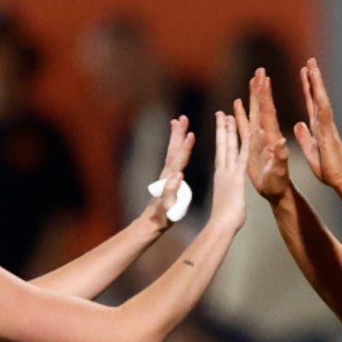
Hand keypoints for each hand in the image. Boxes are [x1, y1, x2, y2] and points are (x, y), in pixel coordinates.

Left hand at [142, 116, 194, 230]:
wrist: (151, 223)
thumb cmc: (161, 218)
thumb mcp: (167, 208)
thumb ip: (170, 192)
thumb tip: (178, 175)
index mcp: (170, 180)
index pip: (179, 160)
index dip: (185, 147)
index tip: (191, 133)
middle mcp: (167, 174)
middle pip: (173, 150)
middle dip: (178, 134)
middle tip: (182, 118)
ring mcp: (166, 175)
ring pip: (172, 151)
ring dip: (176, 136)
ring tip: (178, 122)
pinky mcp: (168, 178)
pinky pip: (173, 158)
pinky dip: (176, 147)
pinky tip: (179, 143)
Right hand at [209, 110, 248, 231]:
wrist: (222, 226)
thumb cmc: (224, 219)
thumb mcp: (225, 200)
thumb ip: (225, 191)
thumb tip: (224, 190)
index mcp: (221, 175)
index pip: (221, 151)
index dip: (221, 137)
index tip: (220, 125)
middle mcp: (223, 170)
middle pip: (223, 145)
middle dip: (223, 128)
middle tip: (222, 113)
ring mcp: (229, 173)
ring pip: (229, 146)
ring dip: (229, 130)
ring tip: (227, 114)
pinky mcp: (237, 177)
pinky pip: (242, 157)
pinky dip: (245, 144)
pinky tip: (247, 132)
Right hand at [235, 68, 293, 203]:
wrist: (276, 192)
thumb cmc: (278, 184)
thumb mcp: (279, 172)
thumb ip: (279, 158)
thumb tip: (280, 142)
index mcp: (272, 138)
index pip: (268, 113)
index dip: (265, 96)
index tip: (264, 79)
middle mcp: (266, 134)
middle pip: (262, 107)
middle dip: (261, 89)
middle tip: (261, 70)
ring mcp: (258, 139)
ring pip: (254, 113)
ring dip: (252, 97)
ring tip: (252, 79)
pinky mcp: (251, 145)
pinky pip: (244, 126)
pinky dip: (241, 114)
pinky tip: (237, 103)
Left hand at [293, 58, 341, 189]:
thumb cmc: (328, 168)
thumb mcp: (311, 150)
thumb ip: (305, 136)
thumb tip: (299, 124)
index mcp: (318, 126)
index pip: (311, 102)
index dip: (307, 87)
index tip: (303, 72)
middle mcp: (324, 123)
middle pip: (317, 96)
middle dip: (313, 78)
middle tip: (309, 60)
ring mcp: (328, 126)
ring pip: (321, 99)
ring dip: (317, 83)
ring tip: (312, 66)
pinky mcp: (329, 134)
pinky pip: (324, 114)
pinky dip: (320, 102)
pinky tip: (317, 90)